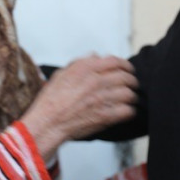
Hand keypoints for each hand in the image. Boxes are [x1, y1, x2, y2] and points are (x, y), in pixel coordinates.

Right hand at [21, 55, 137, 159]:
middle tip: (132, 85)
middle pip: (126, 77)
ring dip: (131, 97)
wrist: (48, 123)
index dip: (125, 65)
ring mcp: (102, 99)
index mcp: (86, 69)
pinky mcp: (105, 116)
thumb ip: (80, 63)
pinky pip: (127, 111)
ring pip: (129, 94)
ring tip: (129, 99)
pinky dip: (129, 111)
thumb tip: (95, 57)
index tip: (127, 70)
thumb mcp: (61, 75)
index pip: (115, 61)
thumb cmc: (51, 101)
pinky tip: (125, 111)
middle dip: (131, 81)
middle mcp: (96, 81)